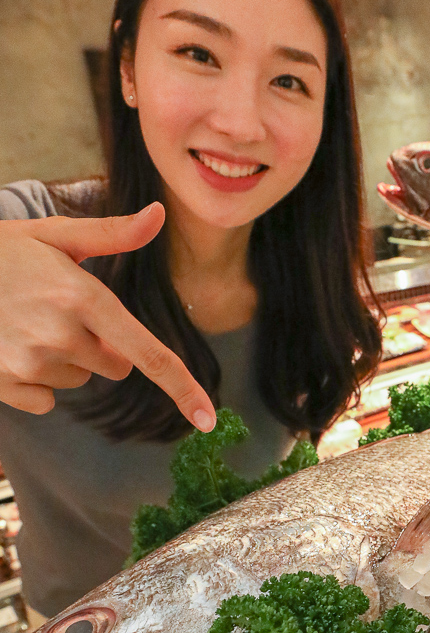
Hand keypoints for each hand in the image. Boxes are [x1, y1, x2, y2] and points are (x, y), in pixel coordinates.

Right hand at [0, 205, 215, 429]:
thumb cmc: (6, 252)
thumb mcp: (57, 236)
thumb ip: (113, 234)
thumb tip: (160, 215)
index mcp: (84, 297)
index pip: (147, 353)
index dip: (182, 388)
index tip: (206, 418)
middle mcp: (60, 334)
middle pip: (116, 367)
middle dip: (102, 346)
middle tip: (62, 313)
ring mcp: (30, 362)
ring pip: (79, 380)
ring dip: (65, 360)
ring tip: (28, 323)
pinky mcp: (5, 383)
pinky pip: (46, 400)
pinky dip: (35, 382)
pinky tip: (12, 347)